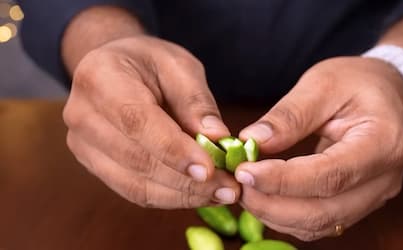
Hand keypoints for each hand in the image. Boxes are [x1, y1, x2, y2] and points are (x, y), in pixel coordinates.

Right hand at [63, 35, 239, 207]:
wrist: (112, 69)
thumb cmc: (147, 62)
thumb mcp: (177, 65)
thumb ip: (195, 101)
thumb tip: (218, 139)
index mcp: (100, 78)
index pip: (137, 122)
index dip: (174, 150)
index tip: (209, 169)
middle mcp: (83, 115)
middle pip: (137, 160)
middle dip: (187, 181)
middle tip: (229, 188)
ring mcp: (83, 145)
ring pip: (135, 185)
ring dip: (182, 195)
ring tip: (220, 193)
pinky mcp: (94, 164)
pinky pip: (133, 191)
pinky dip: (170, 197)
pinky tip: (198, 194)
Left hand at [235, 57, 402, 240]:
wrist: (383, 94)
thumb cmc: (355, 83)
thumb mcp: (322, 85)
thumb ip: (289, 115)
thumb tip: (251, 140)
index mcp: (382, 143)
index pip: (330, 174)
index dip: (283, 180)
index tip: (244, 172)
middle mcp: (383, 179)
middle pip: (324, 211)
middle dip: (273, 204)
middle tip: (237, 185)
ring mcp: (373, 197)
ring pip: (320, 224)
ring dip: (276, 215)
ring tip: (245, 191)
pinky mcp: (358, 203)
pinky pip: (320, 223)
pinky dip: (287, 217)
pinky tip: (264, 199)